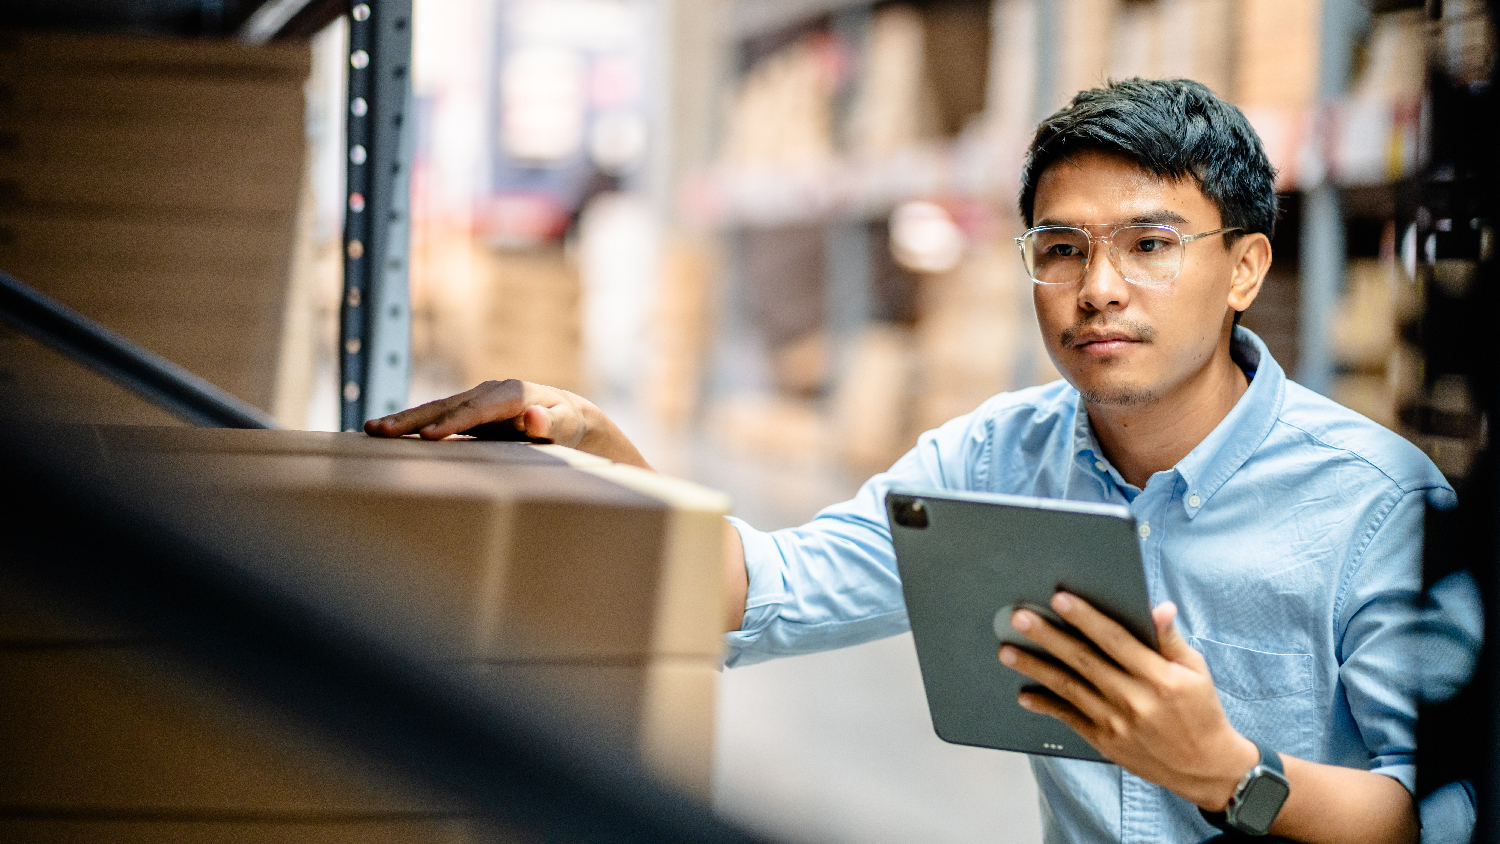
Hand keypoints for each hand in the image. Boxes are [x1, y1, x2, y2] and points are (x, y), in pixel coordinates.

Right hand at [364, 379, 652, 469]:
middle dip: (412, 418)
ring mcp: (474, 399)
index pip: (478, 410)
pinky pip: (435, 416)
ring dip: (402, 420)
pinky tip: (384, 433)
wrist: (566, 415)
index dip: (453, 423)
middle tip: (379, 430)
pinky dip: (410, 423)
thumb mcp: (568, 426)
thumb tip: (536, 416)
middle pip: (447, 405)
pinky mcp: (466, 410)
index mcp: (512, 394)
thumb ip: (553, 423)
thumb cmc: (569, 424)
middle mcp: (488, 391)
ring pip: (434, 408)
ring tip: (370, 430)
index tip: (428, 436)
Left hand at [999, 593, 1257, 810]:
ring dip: (1035, 668)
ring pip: (1068, 688)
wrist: (1204, 767)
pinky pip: (1069, 719)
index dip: (1086, 618)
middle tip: (1019, 618)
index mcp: (1158, 678)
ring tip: (1007, 651)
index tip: (1059, 598)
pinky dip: (1045, 706)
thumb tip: (1158, 607)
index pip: (1115, 640)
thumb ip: (1170, 638)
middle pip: (1083, 661)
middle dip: (1048, 637)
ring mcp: (1116, 723)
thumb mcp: (1195, 670)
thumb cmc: (1200, 710)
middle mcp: (1134, 700)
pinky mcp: (1105, 741)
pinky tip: (1024, 693)